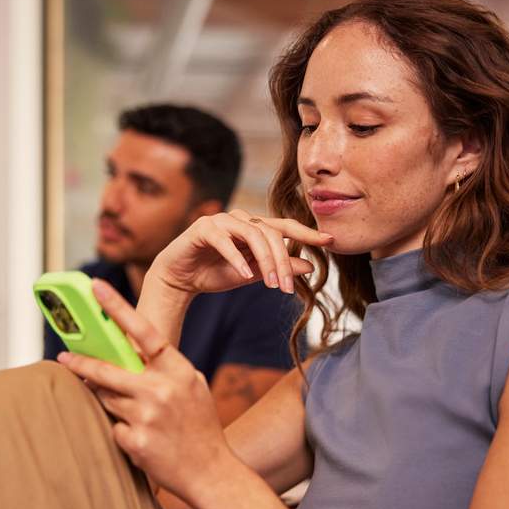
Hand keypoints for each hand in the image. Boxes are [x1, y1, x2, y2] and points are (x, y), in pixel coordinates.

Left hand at [58, 279, 234, 502]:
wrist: (211, 473)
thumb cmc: (200, 427)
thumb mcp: (192, 387)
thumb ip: (164, 368)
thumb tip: (127, 352)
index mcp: (178, 370)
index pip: (145, 331)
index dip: (118, 307)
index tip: (96, 287)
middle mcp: (161, 390)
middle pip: (106, 371)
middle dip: (81, 364)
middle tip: (64, 357)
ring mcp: (147, 417)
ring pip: (106, 399)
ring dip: (107, 401)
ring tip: (134, 412)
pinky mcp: (136, 441)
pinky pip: (113, 427)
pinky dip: (121, 430)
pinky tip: (142, 439)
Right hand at [150, 210, 331, 296]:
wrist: (178, 279)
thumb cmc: (214, 273)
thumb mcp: (252, 275)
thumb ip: (277, 268)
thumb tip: (309, 265)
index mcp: (254, 228)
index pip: (285, 227)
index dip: (307, 233)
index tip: (330, 241)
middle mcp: (240, 220)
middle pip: (272, 232)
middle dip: (283, 261)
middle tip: (287, 288)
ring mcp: (221, 221)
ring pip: (253, 234)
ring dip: (265, 260)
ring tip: (271, 284)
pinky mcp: (202, 228)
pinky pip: (225, 241)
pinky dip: (237, 258)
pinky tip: (245, 275)